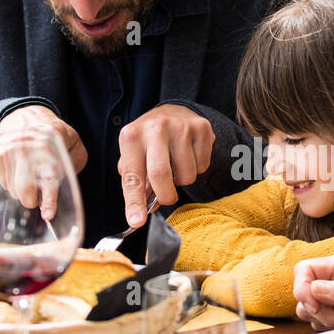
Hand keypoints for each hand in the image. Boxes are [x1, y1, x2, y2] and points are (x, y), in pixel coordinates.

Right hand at [0, 105, 87, 219]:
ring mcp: (8, 148)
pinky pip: (3, 183)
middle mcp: (26, 144)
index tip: (47, 214)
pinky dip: (13, 184)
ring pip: (13, 189)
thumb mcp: (74, 144)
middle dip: (32, 200)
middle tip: (38, 198)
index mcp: (50, 140)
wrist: (28, 114)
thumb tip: (66, 187)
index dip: (49, 198)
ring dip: (23, 191)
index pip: (48, 175)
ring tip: (31, 177)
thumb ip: (75, 163)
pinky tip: (20, 173)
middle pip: (24, 187)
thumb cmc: (54, 134)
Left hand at [118, 104, 213, 226]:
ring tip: (176, 165)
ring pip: (186, 175)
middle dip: (165, 195)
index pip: (132, 176)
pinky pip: (202, 166)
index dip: (134, 202)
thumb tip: (144, 210)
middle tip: (166, 197)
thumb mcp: (134, 155)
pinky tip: (188, 155)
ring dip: (182, 180)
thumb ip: (137, 183)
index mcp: (131, 137)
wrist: (173, 112)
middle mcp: (155, 128)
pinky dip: (196, 169)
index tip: (136, 222)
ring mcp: (180, 127)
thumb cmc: (150, 142)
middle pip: (161, 175)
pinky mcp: (202, 128)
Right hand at [292, 251, 333, 328]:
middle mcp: (333, 277)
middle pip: (302, 291)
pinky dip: (328, 325)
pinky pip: (316, 320)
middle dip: (318, 308)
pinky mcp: (332, 311)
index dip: (303, 288)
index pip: (304, 269)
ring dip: (324, 319)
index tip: (315, 305)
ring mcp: (332, 295)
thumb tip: (315, 288)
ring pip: (306, 308)